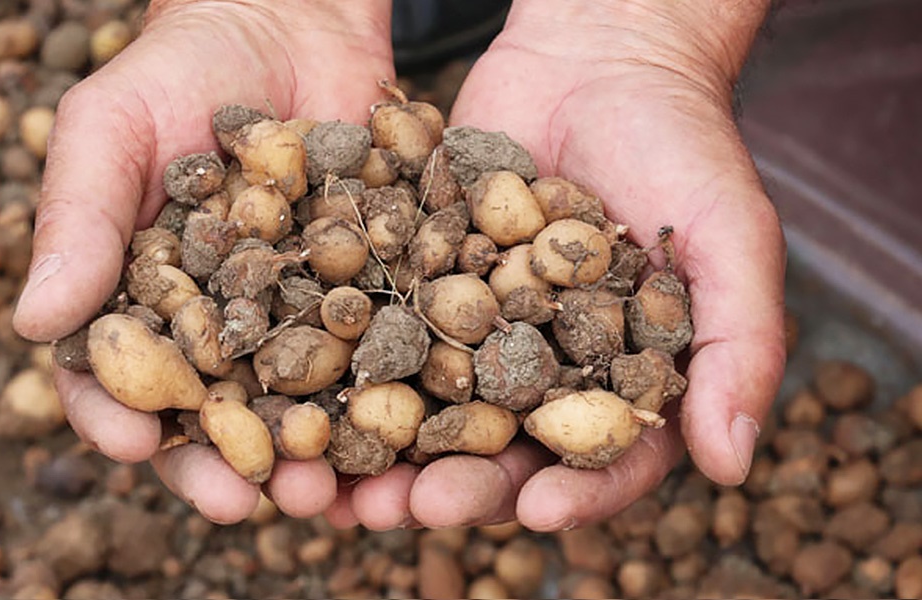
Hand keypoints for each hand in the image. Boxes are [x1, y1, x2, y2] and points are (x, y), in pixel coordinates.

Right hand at [12, 0, 394, 523]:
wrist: (288, 22)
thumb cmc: (179, 71)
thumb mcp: (110, 130)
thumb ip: (76, 222)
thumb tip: (30, 327)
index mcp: (144, 304)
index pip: (121, 377)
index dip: (120, 417)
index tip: (131, 446)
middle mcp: (225, 326)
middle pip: (221, 414)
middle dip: (230, 463)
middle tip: (248, 505)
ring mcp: (302, 313)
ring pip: (306, 402)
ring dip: (316, 454)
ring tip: (330, 493)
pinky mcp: (372, 290)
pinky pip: (384, 349)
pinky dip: (393, 392)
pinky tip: (407, 429)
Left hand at [328, 0, 785, 530]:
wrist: (600, 58)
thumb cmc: (683, 146)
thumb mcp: (731, 240)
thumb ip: (740, 348)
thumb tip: (733, 469)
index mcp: (622, 378)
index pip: (600, 457)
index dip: (572, 491)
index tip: (533, 510)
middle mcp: (546, 365)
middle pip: (502, 447)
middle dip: (459, 485)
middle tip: (413, 510)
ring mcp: (480, 326)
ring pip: (432, 405)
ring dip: (389, 450)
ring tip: (344, 488)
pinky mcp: (424, 280)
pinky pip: (384, 331)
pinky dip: (350, 365)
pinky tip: (312, 395)